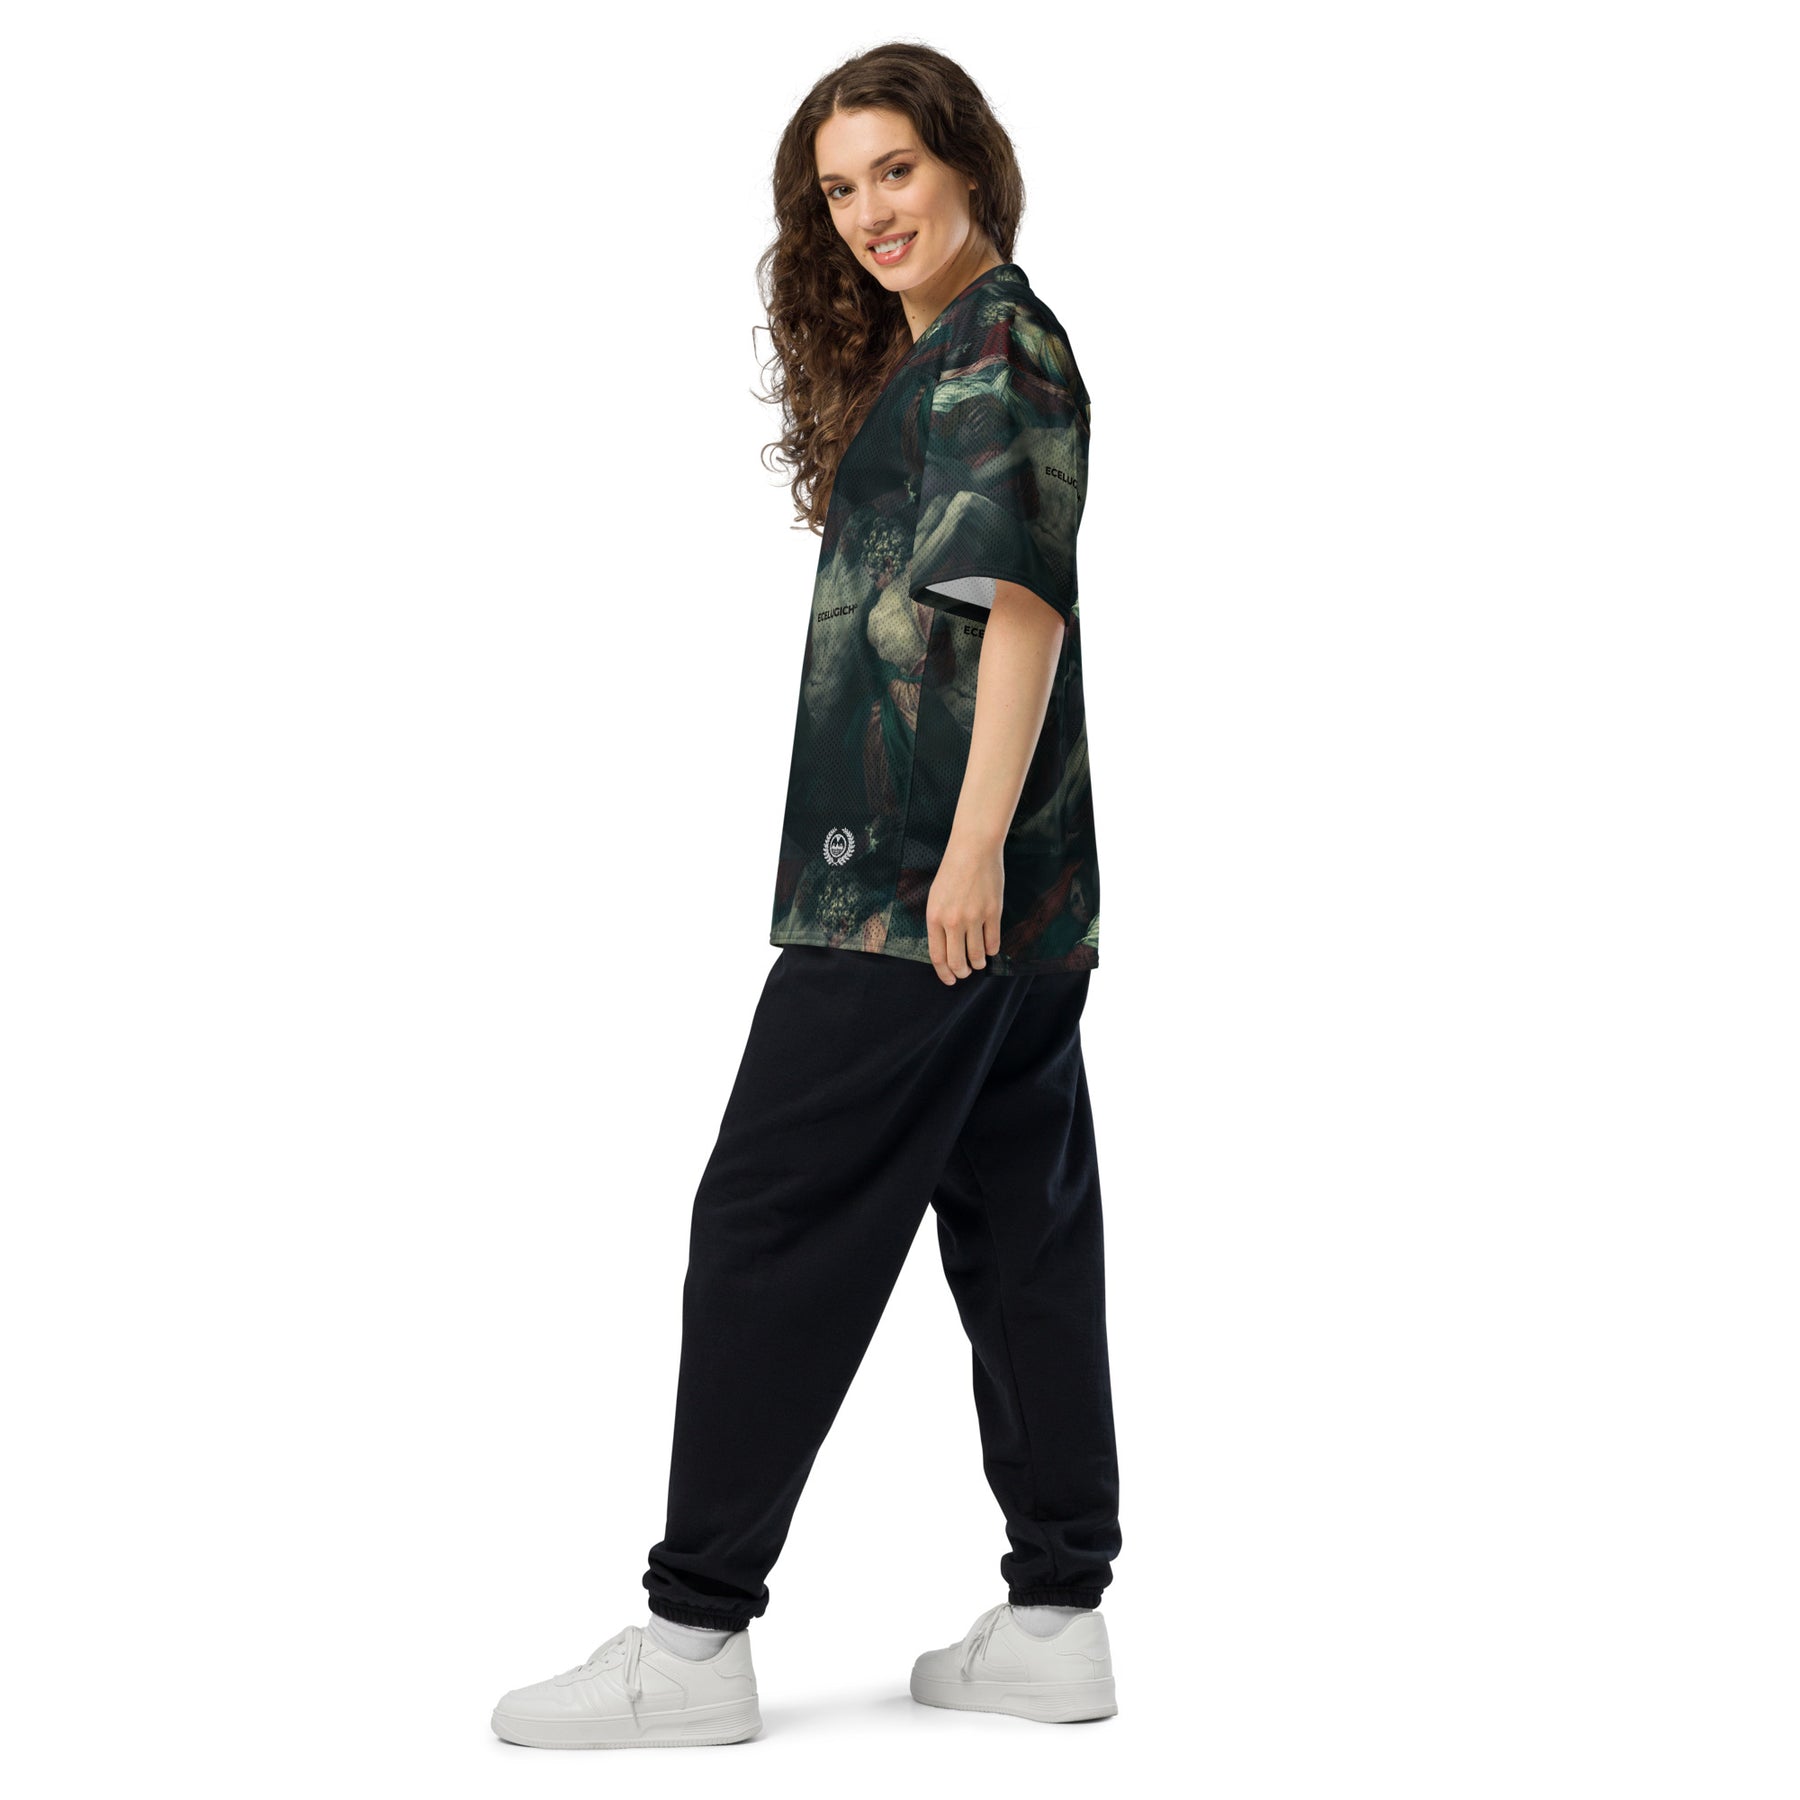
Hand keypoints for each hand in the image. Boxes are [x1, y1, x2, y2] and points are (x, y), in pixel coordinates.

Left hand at [925, 835, 1003, 983]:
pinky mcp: (992, 912)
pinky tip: (990, 948)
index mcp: (934, 918)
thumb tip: (946, 948)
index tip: (950, 980)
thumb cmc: (952, 872)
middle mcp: (953, 921)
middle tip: (965, 972)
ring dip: (978, 963)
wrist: (973, 850)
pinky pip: (993, 942)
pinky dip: (992, 950)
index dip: (944, 973)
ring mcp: (974, 917)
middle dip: (962, 972)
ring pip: (977, 955)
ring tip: (978, 961)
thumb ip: (938, 922)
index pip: (938, 956)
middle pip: (957, 961)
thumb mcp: (935, 897)